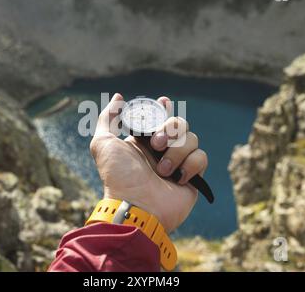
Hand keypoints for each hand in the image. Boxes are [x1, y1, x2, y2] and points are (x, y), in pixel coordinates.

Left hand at [89, 93, 207, 231]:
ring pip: (192, 138)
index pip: (160, 116)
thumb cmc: (118, 177)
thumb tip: (118, 98)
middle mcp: (162, 150)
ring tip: (162, 170)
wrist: (136, 206)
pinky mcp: (192, 177)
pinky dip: (190, 165)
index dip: (164, 107)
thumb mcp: (103, 143)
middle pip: (180, 123)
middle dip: (169, 129)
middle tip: (156, 144)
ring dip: (176, 151)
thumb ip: (108, 118)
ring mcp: (178, 163)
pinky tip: (178, 178)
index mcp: (144, 141)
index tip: (163, 101)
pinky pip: (201, 158)